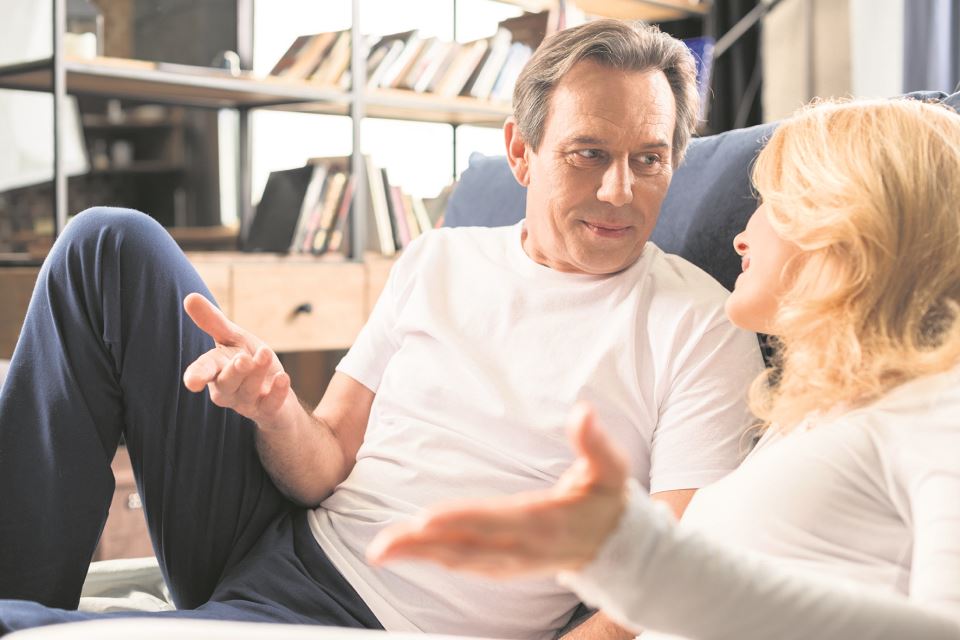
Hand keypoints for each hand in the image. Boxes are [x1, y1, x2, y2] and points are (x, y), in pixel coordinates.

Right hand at [182, 292, 290, 424]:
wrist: (276, 391)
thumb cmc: (249, 362)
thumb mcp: (234, 339)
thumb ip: (213, 322)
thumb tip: (190, 297)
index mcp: (217, 369)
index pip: (204, 370)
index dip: (197, 375)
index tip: (192, 382)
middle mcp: (228, 389)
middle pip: (226, 384)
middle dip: (234, 372)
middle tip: (243, 359)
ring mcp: (249, 402)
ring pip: (249, 392)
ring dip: (257, 373)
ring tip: (265, 353)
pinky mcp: (269, 410)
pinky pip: (271, 406)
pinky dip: (278, 393)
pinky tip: (284, 377)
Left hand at [367, 402, 628, 577]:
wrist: (619, 549)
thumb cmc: (608, 502)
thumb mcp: (611, 469)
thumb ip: (595, 442)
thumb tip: (583, 411)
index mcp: (545, 522)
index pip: (496, 521)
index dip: (460, 519)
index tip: (425, 519)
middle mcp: (523, 548)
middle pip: (466, 548)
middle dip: (422, 546)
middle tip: (380, 546)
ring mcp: (513, 562)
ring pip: (459, 560)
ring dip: (419, 556)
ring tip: (382, 550)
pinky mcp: (506, 566)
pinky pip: (464, 564)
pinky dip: (435, 560)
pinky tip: (410, 553)